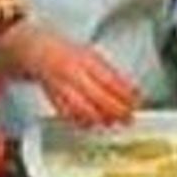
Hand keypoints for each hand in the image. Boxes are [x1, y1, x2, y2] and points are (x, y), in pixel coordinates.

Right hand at [5, 24, 139, 127]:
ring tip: (113, 122)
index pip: (110, 80)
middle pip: (99, 97)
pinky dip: (83, 121)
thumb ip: (112, 74)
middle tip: (128, 117)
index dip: (125, 95)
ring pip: (84, 109)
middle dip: (116, 111)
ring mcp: (62, 87)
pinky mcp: (54, 100)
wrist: (40, 53)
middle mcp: (73, 74)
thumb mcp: (94, 57)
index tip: (135, 103)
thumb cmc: (69, 54)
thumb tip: (132, 90)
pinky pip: (70, 115)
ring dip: (101, 119)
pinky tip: (93, 123)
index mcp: (86, 61)